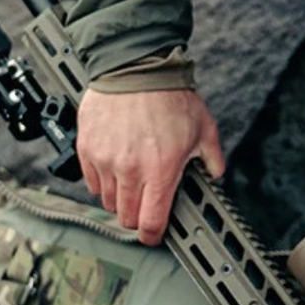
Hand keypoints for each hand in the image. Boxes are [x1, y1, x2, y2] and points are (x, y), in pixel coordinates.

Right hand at [76, 88, 224, 244]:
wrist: (137, 68)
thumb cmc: (170, 96)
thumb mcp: (204, 129)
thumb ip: (212, 158)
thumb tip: (216, 174)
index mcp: (161, 171)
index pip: (151, 223)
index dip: (153, 236)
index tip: (154, 235)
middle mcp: (130, 171)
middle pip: (126, 217)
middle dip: (137, 217)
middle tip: (145, 206)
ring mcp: (105, 161)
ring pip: (108, 201)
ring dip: (120, 199)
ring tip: (132, 183)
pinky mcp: (88, 148)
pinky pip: (91, 181)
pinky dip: (102, 181)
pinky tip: (115, 168)